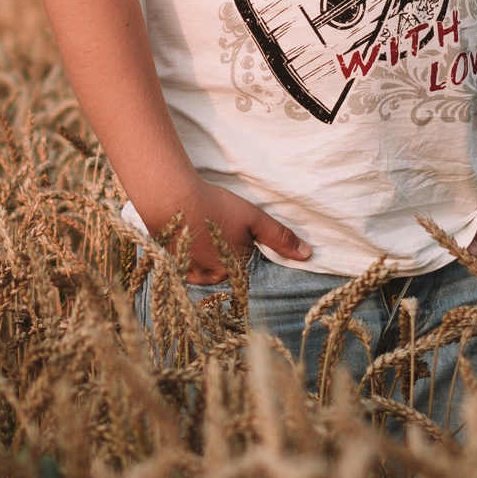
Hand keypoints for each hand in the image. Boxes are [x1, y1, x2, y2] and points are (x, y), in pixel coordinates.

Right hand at [149, 181, 310, 283]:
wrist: (171, 198)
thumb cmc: (215, 207)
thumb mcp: (254, 218)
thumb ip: (280, 238)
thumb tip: (308, 255)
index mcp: (233, 270)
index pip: (240, 261)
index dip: (234, 240)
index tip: (225, 224)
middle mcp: (209, 279)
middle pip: (219, 266)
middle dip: (217, 249)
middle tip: (210, 223)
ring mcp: (187, 273)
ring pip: (199, 266)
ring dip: (198, 251)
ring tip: (195, 227)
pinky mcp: (168, 265)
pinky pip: (180, 264)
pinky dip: (182, 251)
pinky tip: (181, 233)